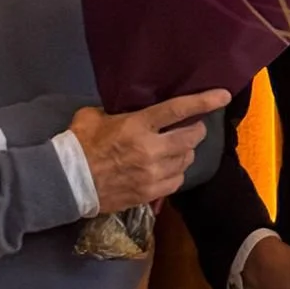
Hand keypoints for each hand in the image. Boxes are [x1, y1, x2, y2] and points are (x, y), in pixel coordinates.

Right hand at [70, 89, 229, 212]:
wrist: (66, 182)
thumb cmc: (79, 145)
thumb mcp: (93, 116)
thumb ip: (116, 111)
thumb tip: (127, 107)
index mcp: (137, 126)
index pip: (178, 110)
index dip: (204, 101)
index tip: (223, 95)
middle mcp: (150, 149)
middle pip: (191, 138)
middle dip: (197, 130)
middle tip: (193, 127)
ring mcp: (152, 174)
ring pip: (186, 160)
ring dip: (186, 152)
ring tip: (177, 148)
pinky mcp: (150, 193)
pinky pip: (177, 181)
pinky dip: (177, 173)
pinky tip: (168, 168)